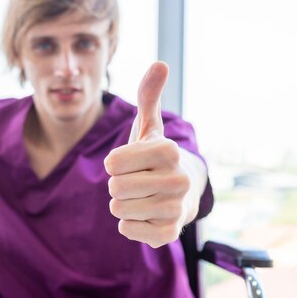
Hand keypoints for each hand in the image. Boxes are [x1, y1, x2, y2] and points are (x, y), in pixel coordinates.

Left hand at [104, 61, 191, 247]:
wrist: (183, 193)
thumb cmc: (156, 157)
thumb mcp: (149, 126)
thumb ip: (148, 95)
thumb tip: (160, 64)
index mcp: (168, 150)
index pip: (113, 162)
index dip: (115, 163)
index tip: (133, 162)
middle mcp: (177, 180)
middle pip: (114, 187)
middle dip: (118, 185)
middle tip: (137, 181)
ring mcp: (175, 209)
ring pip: (118, 209)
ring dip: (124, 204)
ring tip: (143, 197)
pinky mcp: (169, 234)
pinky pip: (127, 230)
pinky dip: (129, 224)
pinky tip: (147, 215)